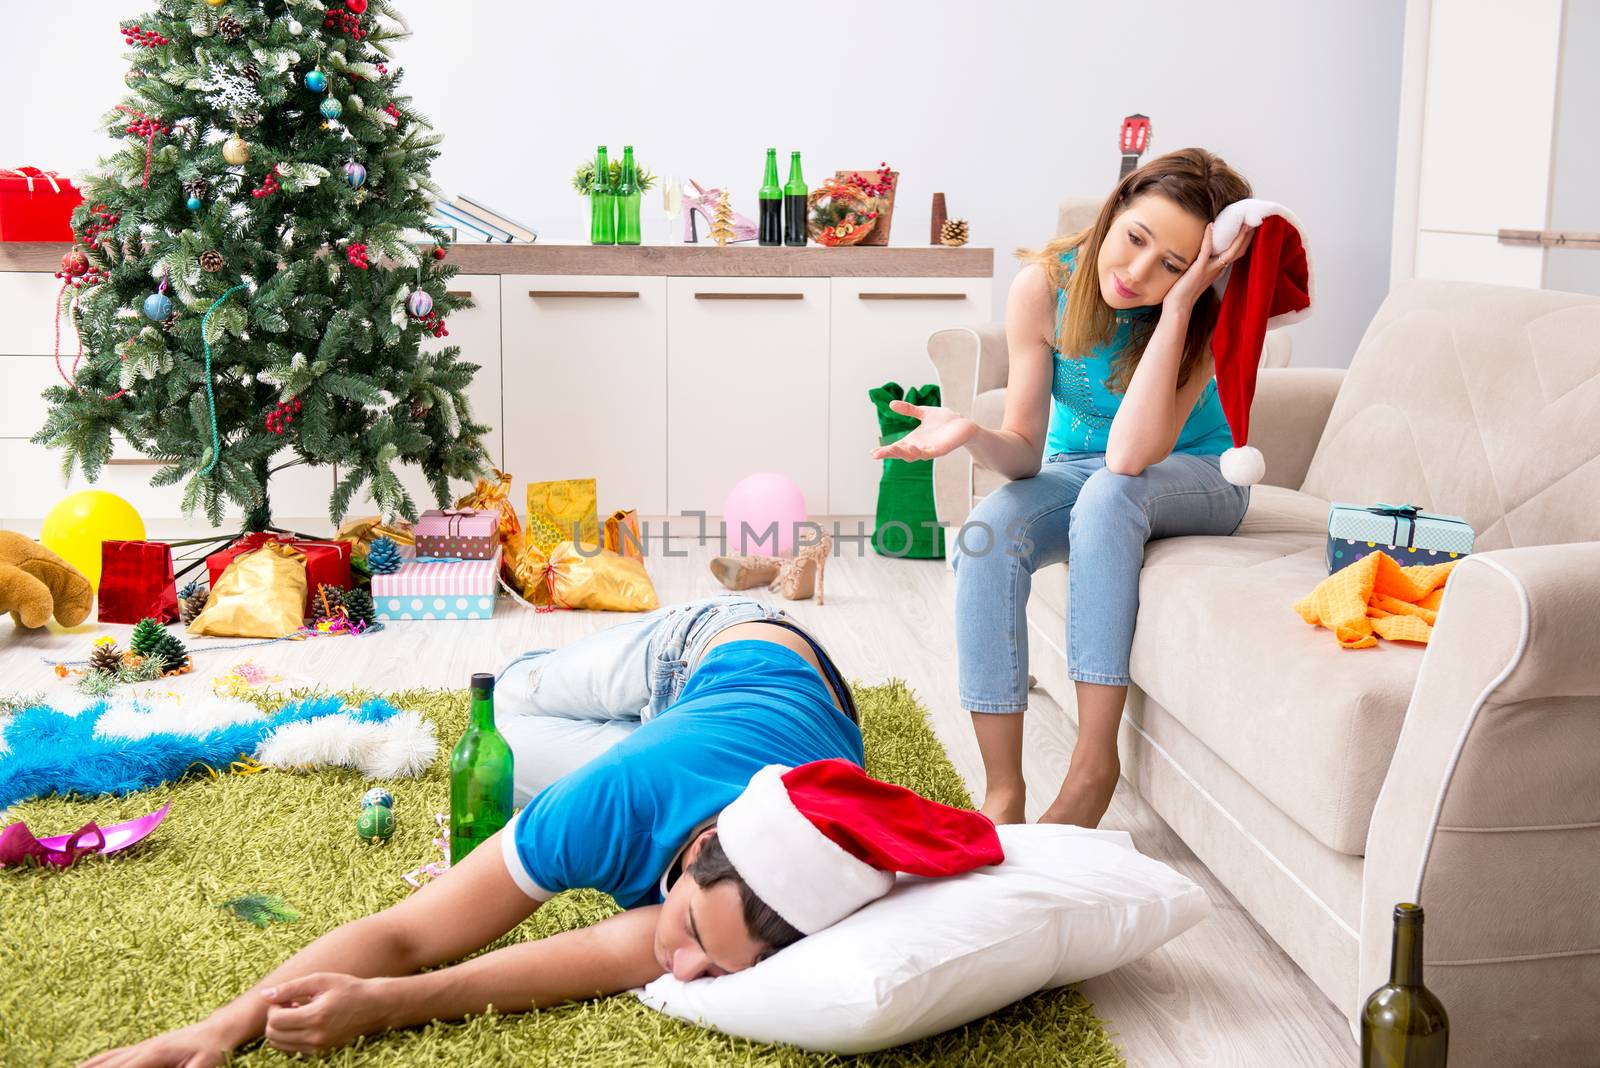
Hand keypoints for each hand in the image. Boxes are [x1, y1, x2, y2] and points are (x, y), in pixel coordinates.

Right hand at [78, 1019, 234, 1067]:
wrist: (219, 1029)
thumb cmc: (213, 1049)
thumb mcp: (203, 1066)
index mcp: (153, 1053)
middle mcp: (142, 1048)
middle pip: (106, 1065)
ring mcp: (141, 1046)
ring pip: (105, 1060)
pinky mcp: (143, 1048)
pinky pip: (112, 1056)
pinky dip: (94, 1062)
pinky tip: (84, 1067)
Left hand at [261, 973, 387, 1056]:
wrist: (375, 1006)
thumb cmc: (348, 988)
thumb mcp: (321, 980)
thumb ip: (290, 988)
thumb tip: (264, 995)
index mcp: (316, 1017)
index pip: (275, 1021)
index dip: (273, 1007)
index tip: (286, 997)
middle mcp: (316, 1038)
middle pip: (273, 1035)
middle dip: (274, 1018)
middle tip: (289, 1004)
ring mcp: (318, 1048)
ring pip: (280, 1045)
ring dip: (281, 1029)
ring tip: (297, 1013)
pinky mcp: (320, 1053)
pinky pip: (292, 1049)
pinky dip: (290, 1037)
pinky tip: (304, 1022)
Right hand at [869, 400, 976, 461]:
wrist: (964, 423)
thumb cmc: (944, 420)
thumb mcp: (923, 412)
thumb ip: (908, 409)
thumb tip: (891, 404)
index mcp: (913, 440)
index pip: (896, 447)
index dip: (885, 450)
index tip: (872, 452)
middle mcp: (919, 447)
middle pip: (901, 454)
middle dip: (889, 454)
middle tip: (876, 454)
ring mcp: (929, 450)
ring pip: (912, 456)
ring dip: (901, 453)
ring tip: (891, 449)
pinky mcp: (940, 450)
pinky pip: (928, 453)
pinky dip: (919, 452)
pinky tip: (912, 447)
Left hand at [1163, 221, 1255, 312]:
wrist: (1177, 306)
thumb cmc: (1184, 292)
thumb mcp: (1197, 276)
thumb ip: (1204, 267)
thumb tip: (1203, 255)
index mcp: (1217, 270)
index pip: (1235, 254)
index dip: (1243, 241)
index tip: (1250, 228)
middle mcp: (1217, 269)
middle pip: (1237, 251)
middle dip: (1246, 236)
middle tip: (1253, 221)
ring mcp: (1209, 269)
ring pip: (1229, 251)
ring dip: (1237, 237)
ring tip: (1243, 222)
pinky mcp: (1198, 269)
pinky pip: (1206, 250)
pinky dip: (1208, 237)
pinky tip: (1210, 225)